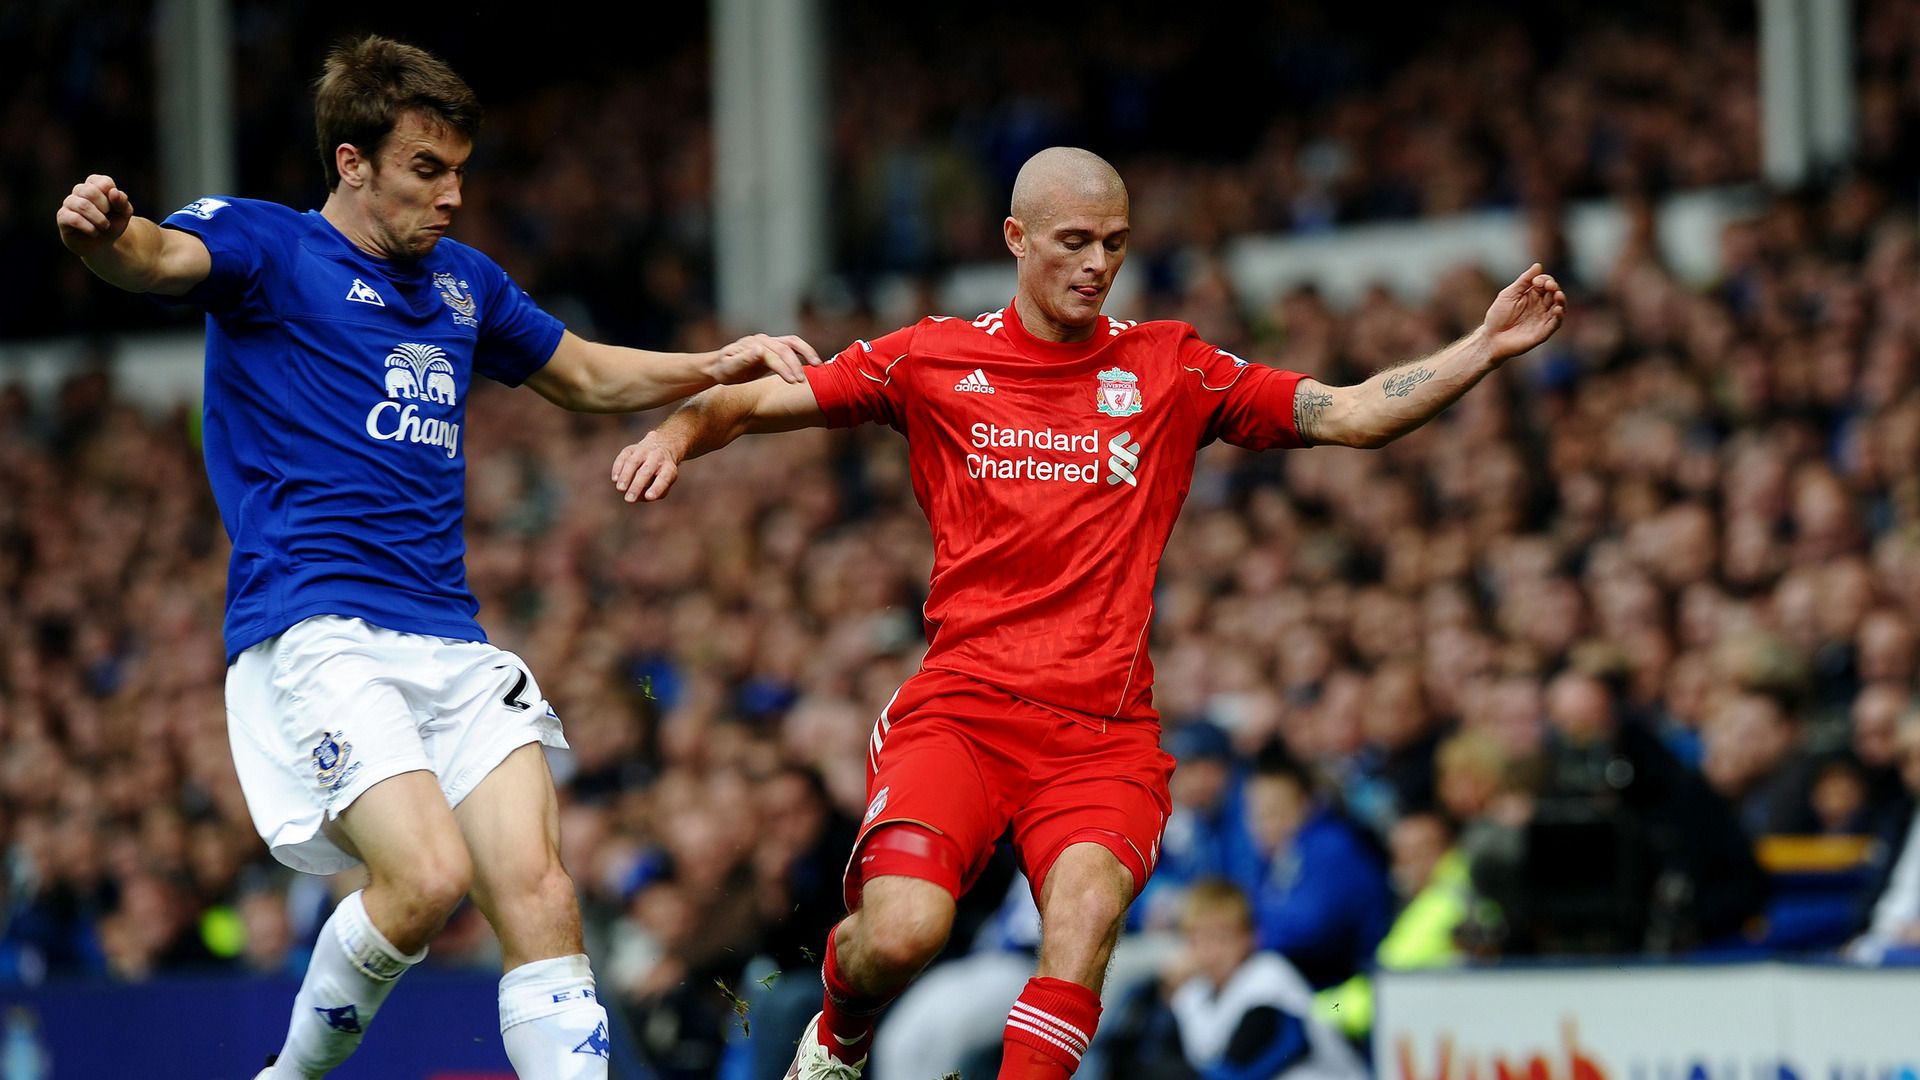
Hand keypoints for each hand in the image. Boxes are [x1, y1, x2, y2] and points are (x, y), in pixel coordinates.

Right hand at [56, 174, 134, 255]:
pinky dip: (89, 228)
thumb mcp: (124, 214)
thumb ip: (123, 202)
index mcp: (95, 185)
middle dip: (105, 208)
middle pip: (90, 191)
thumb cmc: (112, 224)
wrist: (102, 244)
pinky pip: (73, 219)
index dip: (114, 198)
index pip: (104, 182)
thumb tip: (114, 192)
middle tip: (108, 218)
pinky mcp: (62, 217)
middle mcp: (79, 191)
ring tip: (103, 227)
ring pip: (81, 205)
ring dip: (98, 219)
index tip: (114, 208)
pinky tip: (94, 233)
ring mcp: (69, 203)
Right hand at [612, 432, 682, 502]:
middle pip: (646, 471)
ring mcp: (643, 451)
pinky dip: (618, 468)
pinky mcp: (631, 449)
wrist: (661, 446)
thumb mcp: (666, 483)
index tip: (649, 497)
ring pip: (633, 462)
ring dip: (625, 476)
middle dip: (637, 486)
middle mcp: (657, 457)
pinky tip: (615, 479)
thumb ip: (655, 492)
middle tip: (629, 499)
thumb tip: (638, 497)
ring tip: (620, 489)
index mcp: (668, 468)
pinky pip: (623, 457)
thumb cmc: (662, 473)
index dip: (656, 488)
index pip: (664, 478)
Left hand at [706, 333, 820, 384]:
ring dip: (807, 352)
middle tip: (803, 381)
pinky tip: (813, 364)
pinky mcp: (774, 348)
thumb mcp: (728, 368)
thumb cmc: (724, 369)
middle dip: (796, 364)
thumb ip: (743, 360)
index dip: (784, 368)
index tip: (794, 382)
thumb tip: (759, 350)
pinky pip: (793, 348)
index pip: (772, 355)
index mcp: (752, 344)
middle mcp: (762, 340)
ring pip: (793, 343)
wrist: (721, 366)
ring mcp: (769, 342)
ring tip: (818, 365)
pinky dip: (804, 353)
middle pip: (785, 348)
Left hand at [1481, 263, 1566, 360]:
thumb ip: (1523, 281)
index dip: (1545, 280)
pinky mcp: (1543, 332)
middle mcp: (1541, 306)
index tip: (1536, 281)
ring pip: (1559, 307)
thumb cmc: (1498, 315)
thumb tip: (1538, 265)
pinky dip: (1559, 316)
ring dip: (1561, 300)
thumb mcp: (1509, 294)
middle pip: (1554, 294)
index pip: (1546, 283)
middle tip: (1548, 286)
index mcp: (1533, 295)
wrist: (1491, 338)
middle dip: (1554, 288)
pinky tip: (1558, 309)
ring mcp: (1543, 319)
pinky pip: (1556, 324)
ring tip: (1558, 295)